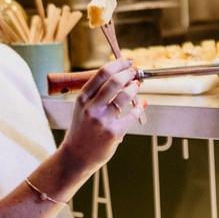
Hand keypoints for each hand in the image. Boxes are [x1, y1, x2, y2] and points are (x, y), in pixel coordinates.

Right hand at [58, 58, 145, 177]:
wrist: (76, 156)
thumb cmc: (82, 130)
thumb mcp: (82, 108)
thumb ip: (96, 93)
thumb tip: (120, 76)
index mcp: (82, 98)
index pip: (102, 74)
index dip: (118, 64)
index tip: (127, 61)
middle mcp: (91, 108)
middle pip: (114, 81)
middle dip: (128, 73)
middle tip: (134, 72)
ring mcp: (102, 121)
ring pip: (124, 96)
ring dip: (134, 88)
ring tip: (137, 85)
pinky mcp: (114, 133)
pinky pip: (132, 115)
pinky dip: (140, 107)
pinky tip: (142, 103)